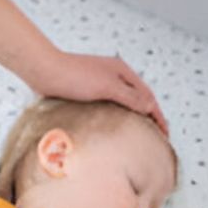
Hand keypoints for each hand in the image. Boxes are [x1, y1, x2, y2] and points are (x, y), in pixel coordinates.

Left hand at [31, 50, 168, 135]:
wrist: (43, 71)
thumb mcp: (106, 87)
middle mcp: (114, 75)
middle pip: (138, 99)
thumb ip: (130, 97)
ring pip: (124, 102)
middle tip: (155, 137)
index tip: (165, 133)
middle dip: (148, 116)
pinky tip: (114, 127)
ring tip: (138, 134)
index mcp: (122, 72)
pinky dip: (117, 115)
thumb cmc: (73, 76)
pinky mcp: (87, 91)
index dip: (158, 115)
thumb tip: (150, 107)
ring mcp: (101, 83)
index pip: (148, 96)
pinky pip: (109, 105)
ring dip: (133, 116)